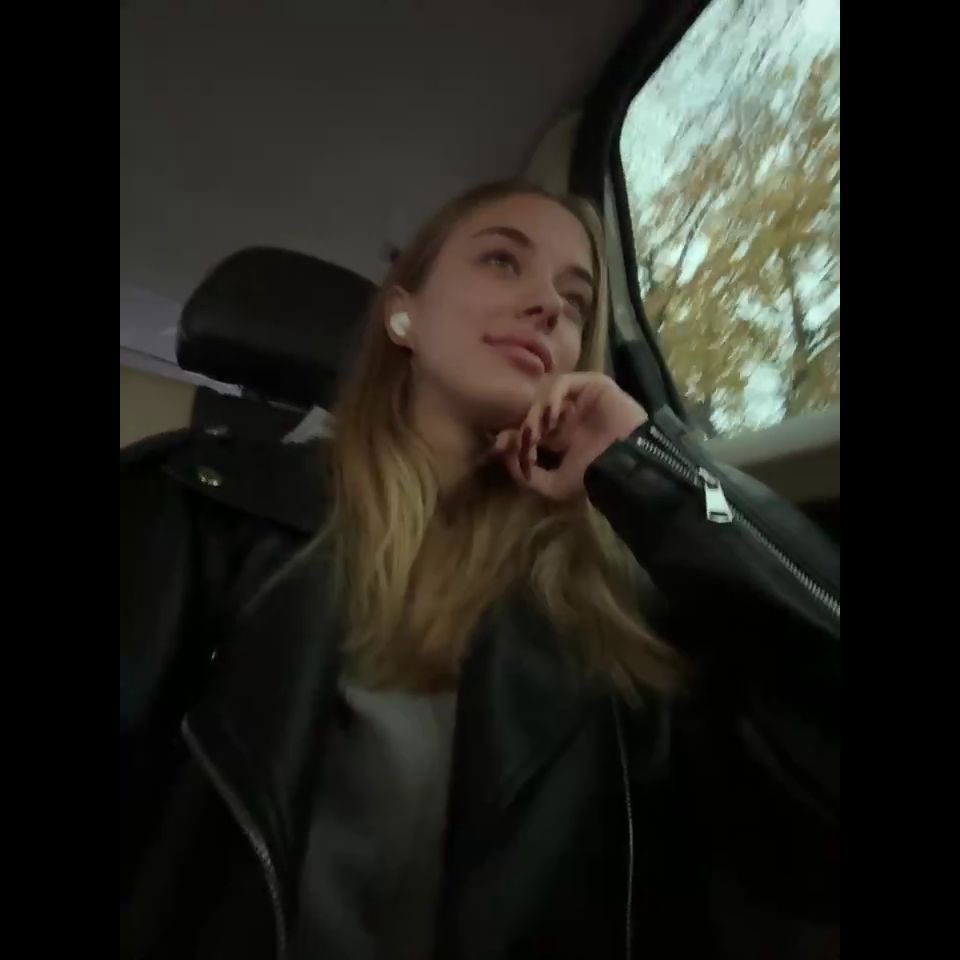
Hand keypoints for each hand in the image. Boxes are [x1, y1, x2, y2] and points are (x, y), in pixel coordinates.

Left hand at [491, 373, 647, 500]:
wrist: (626, 463)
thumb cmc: (594, 476)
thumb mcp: (553, 485)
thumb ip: (526, 475)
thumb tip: (505, 455)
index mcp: (562, 438)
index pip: (529, 429)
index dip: (513, 436)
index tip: (500, 446)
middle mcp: (570, 416)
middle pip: (534, 410)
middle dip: (522, 425)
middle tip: (519, 439)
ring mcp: (581, 399)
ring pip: (545, 396)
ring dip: (535, 413)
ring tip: (537, 432)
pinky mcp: (593, 385)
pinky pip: (563, 384)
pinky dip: (551, 398)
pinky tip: (550, 417)